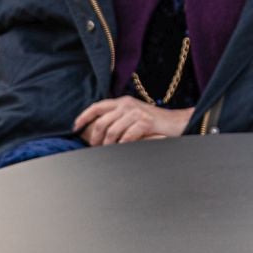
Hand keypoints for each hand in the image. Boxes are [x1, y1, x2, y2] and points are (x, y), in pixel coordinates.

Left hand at [74, 98, 191, 145]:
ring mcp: (137, 112)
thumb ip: (118, 119)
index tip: (74, 128)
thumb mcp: (133, 116)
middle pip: (102, 122)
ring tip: (110, 151)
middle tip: (96, 147)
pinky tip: (124, 149)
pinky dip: (122, 145)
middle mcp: (127, 105)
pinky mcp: (146, 122)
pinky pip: (127, 136)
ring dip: (108, 144)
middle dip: (95, 137)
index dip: (83, 117)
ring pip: (112, 131)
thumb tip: (98, 131)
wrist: (177, 122)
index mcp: (122, 102)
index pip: (97, 107)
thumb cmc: (153, 123)